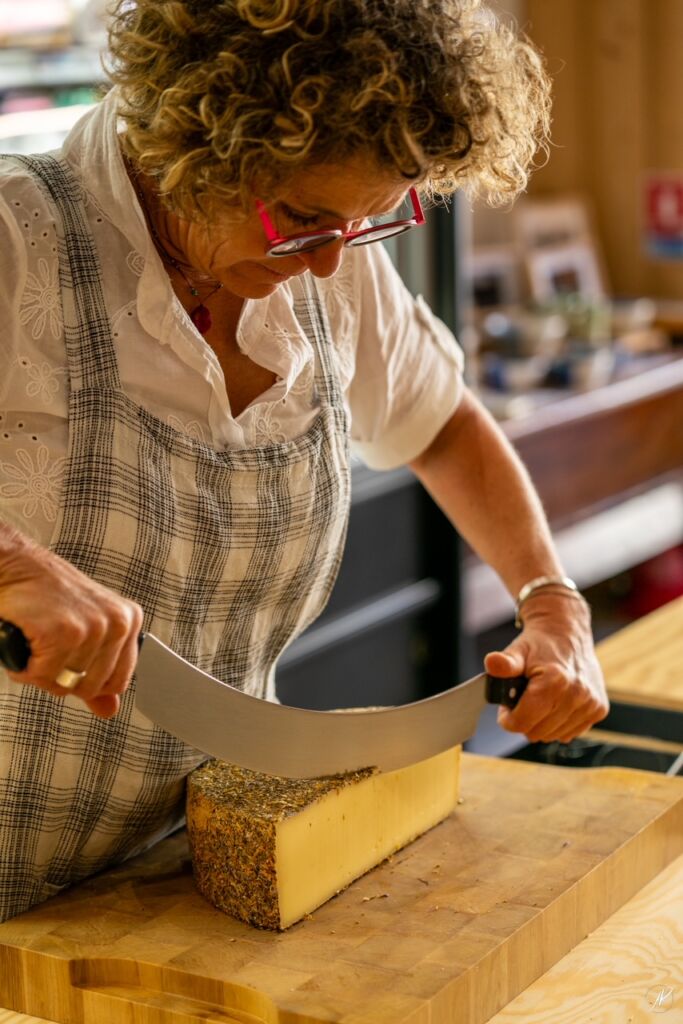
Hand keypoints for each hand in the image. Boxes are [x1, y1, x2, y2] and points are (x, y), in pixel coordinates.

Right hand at [0, 528, 142, 717]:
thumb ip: (100, 673)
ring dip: (39, 671)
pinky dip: (24, 667)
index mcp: (128, 621)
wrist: (15, 566)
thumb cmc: (46, 597)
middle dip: (60, 678)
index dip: (87, 682)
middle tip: (46, 649)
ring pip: (64, 684)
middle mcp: (118, 623)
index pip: (118, 682)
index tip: (70, 662)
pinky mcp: (65, 633)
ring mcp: (93, 628)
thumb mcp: (84, 632)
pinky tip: (25, 640)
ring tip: (36, 640)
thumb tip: (111, 711)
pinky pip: (43, 676)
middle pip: (90, 688)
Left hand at [484, 592, 608, 743]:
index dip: (508, 719)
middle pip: (537, 732)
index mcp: (555, 682)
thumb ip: (504, 662)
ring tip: (538, 701)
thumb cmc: (539, 644)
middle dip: (524, 720)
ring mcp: (591, 704)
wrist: (567, 632)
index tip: (506, 708)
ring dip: (542, 724)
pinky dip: (558, 724)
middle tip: (521, 701)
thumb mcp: (517, 650)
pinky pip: (570, 733)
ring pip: (553, 736)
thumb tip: (491, 662)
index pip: (522, 723)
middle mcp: (577, 695)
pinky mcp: (599, 709)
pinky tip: (555, 705)